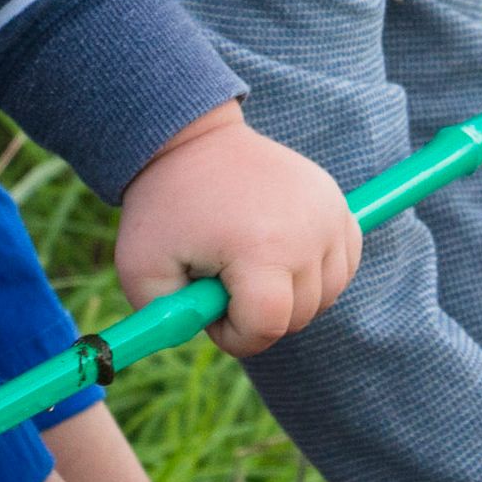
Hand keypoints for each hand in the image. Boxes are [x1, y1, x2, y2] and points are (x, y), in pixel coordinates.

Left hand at [111, 104, 362, 352]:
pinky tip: (280, 256)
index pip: (268, 327)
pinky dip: (315, 274)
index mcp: (260, 247)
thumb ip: (164, 321)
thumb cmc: (165, 207)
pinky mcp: (338, 205)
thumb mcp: (139, 268)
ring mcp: (329, 215)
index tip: (210, 311)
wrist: (194, 141)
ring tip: (246, 265)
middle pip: (298, 316)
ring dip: (288, 296)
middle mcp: (307, 232)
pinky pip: (342, 267)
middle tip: (221, 282)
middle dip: (257, 315)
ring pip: (324, 296)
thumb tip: (205, 341)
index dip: (235, 335)